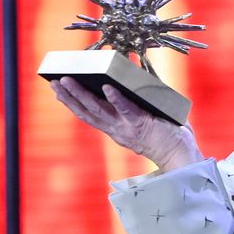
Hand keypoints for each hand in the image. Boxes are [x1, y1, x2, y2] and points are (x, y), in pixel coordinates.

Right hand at [50, 77, 203, 170]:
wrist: (181, 155)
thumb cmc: (166, 135)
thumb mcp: (143, 120)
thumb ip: (133, 104)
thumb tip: (131, 78)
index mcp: (115, 129)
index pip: (88, 115)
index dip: (72, 103)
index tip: (57, 91)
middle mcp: (116, 129)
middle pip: (86, 112)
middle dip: (68, 96)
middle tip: (53, 81)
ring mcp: (127, 127)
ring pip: (98, 110)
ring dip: (81, 94)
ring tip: (67, 79)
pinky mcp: (142, 124)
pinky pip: (126, 110)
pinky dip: (116, 98)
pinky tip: (108, 86)